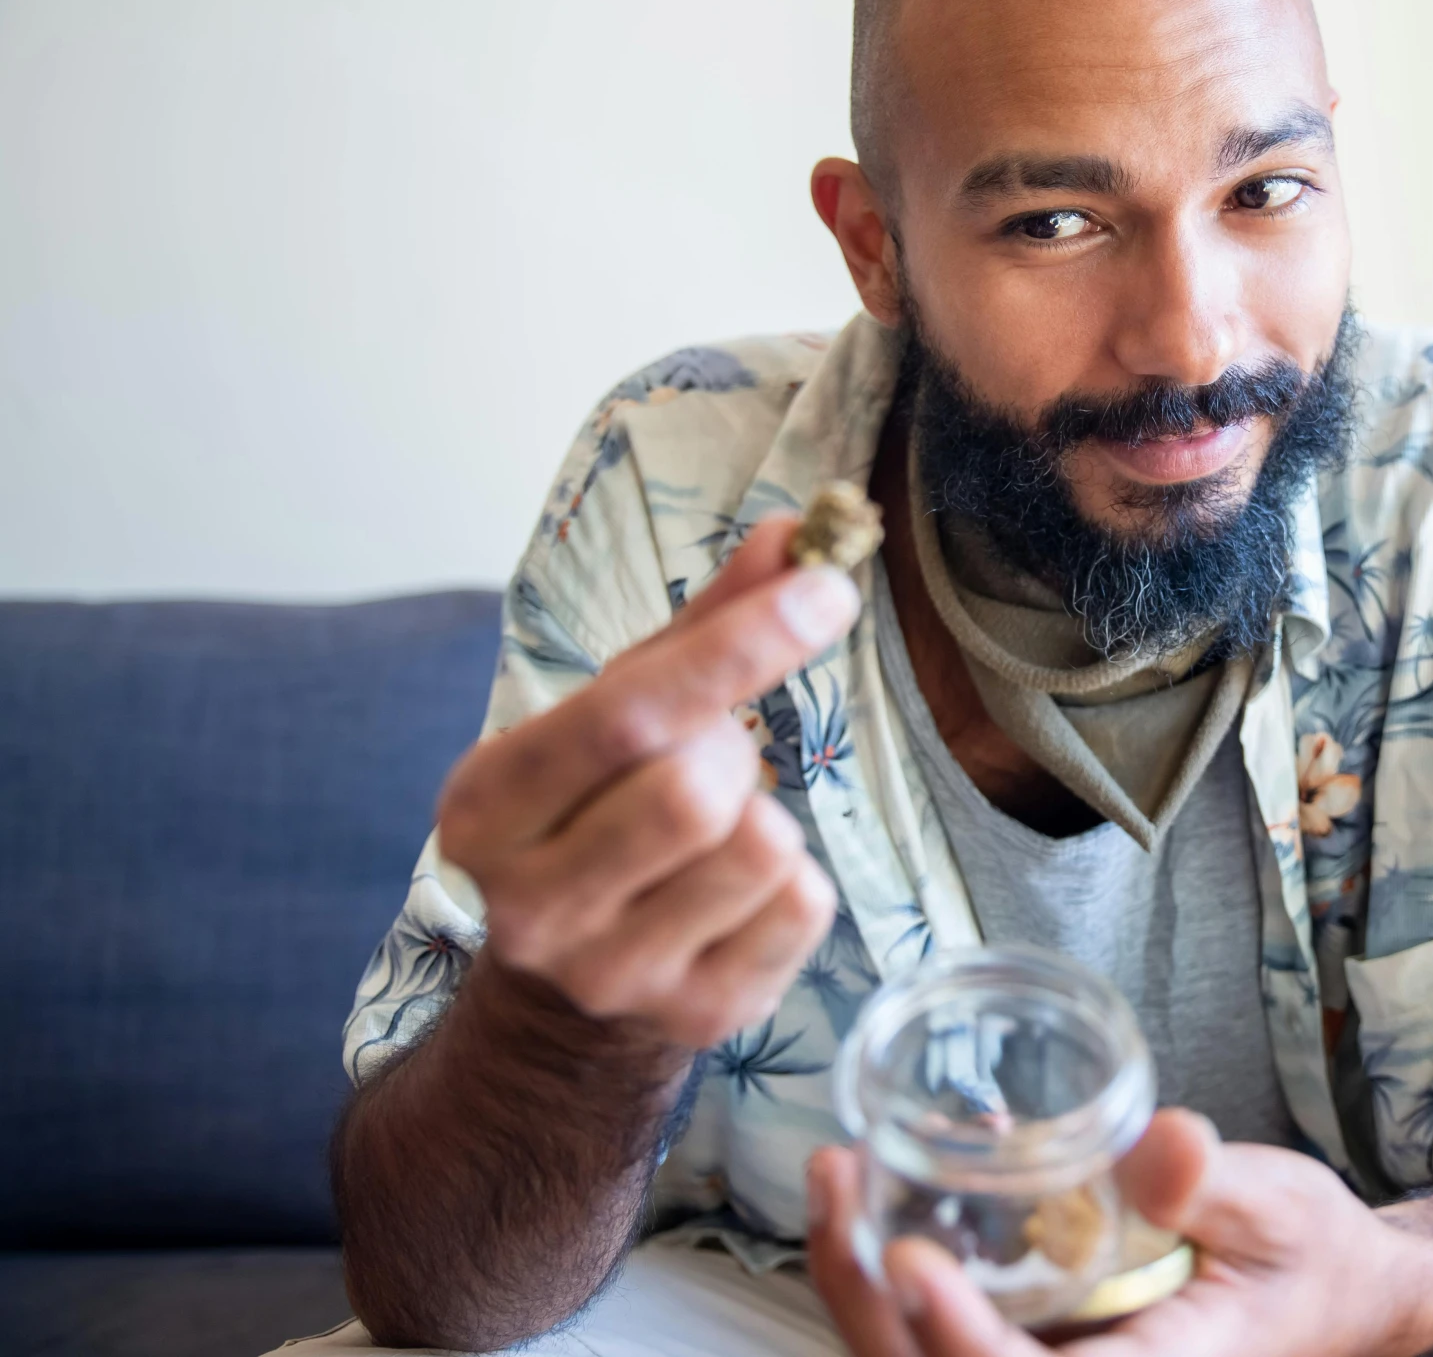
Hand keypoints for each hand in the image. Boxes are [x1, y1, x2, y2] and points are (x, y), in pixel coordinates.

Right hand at [436, 515, 857, 1050]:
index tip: (825, 588)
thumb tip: (793, 537)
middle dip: (734, 750)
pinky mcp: (698, 1016)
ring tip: (724, 827)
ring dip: (769, 814)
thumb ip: (701, 624)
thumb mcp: (617, 715)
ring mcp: (615, 972)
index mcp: (487, 807)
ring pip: (760, 849)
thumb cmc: (596, 816)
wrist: (566, 1001)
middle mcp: (534, 903)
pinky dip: (796, 877)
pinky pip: (801, 906)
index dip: (736, 645)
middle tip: (716, 757)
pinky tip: (742, 886)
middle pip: (695, 792)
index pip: (624, 716)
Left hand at [805, 1111, 1432, 1356]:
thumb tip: (1166, 1142)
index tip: (911, 1259)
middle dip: (866, 1295)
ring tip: (834, 1172)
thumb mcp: (1278, 1209)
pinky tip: (870, 1184)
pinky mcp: (1026, 1339)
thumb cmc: (1306, 1256)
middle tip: (837, 1177)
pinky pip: (931, 1328)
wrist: (1326, 1290)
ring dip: (857, 1279)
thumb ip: (1214, 1184)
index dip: (958, 1336)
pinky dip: (885, 1268)